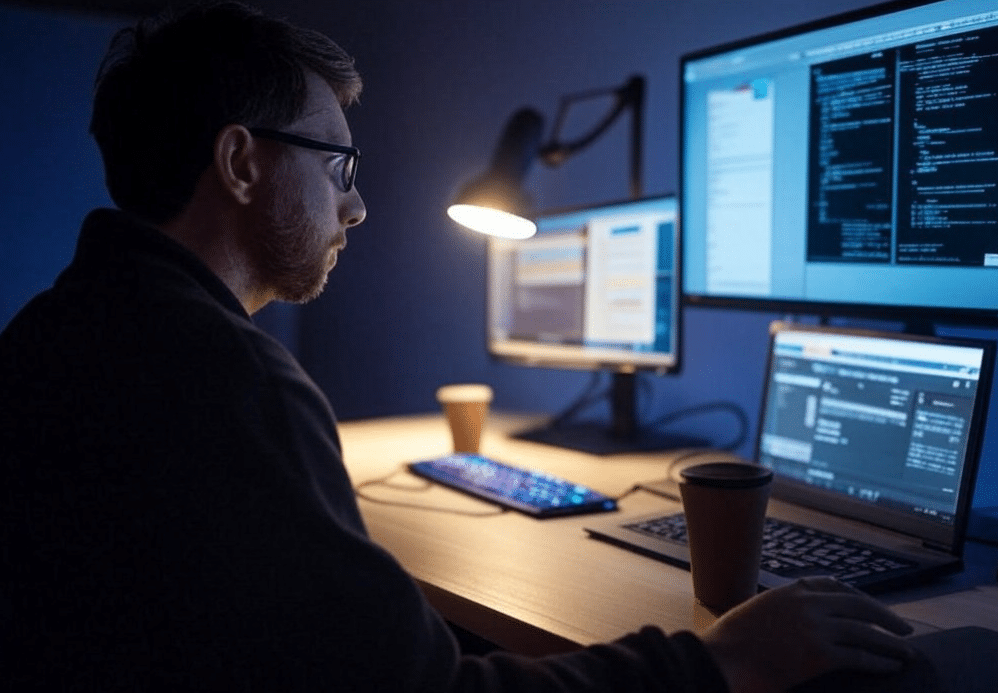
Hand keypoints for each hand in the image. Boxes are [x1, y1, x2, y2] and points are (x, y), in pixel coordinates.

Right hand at [700, 577, 914, 692]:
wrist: (720, 660)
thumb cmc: (729, 643)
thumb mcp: (754, 613)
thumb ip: (778, 611)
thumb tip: (792, 623)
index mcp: (790, 591)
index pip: (832, 585)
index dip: (856, 596)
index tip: (869, 606)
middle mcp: (806, 604)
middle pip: (858, 604)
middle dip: (884, 616)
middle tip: (903, 628)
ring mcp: (815, 627)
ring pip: (865, 631)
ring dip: (890, 642)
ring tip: (907, 651)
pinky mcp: (819, 654)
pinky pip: (859, 656)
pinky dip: (880, 662)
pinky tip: (892, 667)